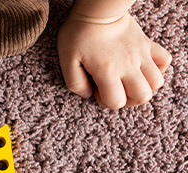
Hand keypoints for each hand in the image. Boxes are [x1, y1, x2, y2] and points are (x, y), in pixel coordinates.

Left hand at [57, 12, 171, 108]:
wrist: (97, 10)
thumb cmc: (78, 34)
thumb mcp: (67, 61)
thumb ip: (75, 83)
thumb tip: (88, 94)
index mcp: (107, 71)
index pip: (116, 102)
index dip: (106, 101)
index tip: (97, 89)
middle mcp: (128, 65)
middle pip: (143, 96)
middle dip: (128, 100)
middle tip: (115, 89)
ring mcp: (141, 55)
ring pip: (157, 82)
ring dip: (144, 87)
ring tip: (129, 81)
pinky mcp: (147, 45)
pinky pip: (165, 60)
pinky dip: (157, 69)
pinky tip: (142, 68)